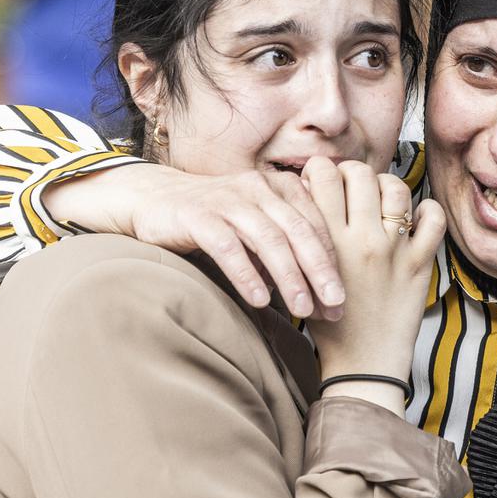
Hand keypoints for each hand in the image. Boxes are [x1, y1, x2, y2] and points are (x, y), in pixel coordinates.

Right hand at [43, 162, 344, 318]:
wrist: (154, 200)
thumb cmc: (214, 220)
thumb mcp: (256, 228)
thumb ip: (286, 247)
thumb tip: (320, 291)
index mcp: (278, 188)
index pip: (316, 225)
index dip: (333, 262)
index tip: (342, 300)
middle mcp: (257, 188)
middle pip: (299, 231)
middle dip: (320, 271)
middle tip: (335, 306)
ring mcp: (227, 200)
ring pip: (268, 238)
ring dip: (289, 277)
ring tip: (302, 309)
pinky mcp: (197, 215)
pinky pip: (228, 246)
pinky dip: (247, 273)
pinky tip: (261, 299)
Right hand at [302, 157, 444, 413]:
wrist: (362, 364)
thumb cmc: (325, 323)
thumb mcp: (302, 277)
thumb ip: (303, 238)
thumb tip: (301, 194)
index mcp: (328, 242)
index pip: (323, 176)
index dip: (320, 169)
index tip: (320, 179)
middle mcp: (362, 239)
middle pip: (360, 173)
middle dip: (352, 172)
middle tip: (350, 185)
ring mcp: (394, 250)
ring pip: (396, 187)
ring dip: (387, 185)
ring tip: (380, 198)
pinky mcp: (420, 263)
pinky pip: (433, 219)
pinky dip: (426, 210)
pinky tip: (414, 217)